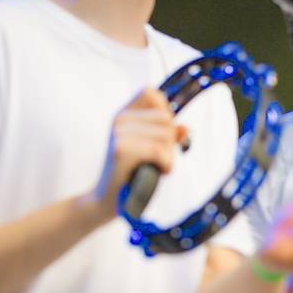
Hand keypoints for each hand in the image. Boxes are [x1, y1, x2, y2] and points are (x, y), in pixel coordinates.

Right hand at [95, 87, 185, 216]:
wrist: (107, 200)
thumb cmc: (132, 174)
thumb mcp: (151, 150)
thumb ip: (167, 136)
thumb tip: (184, 128)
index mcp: (124, 114)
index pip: (151, 92)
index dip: (164, 111)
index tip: (161, 133)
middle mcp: (120, 119)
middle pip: (166, 117)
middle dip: (170, 141)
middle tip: (157, 159)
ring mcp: (119, 133)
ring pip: (165, 135)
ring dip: (168, 156)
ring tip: (154, 167)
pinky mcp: (121, 150)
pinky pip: (160, 151)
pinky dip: (166, 165)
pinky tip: (157, 173)